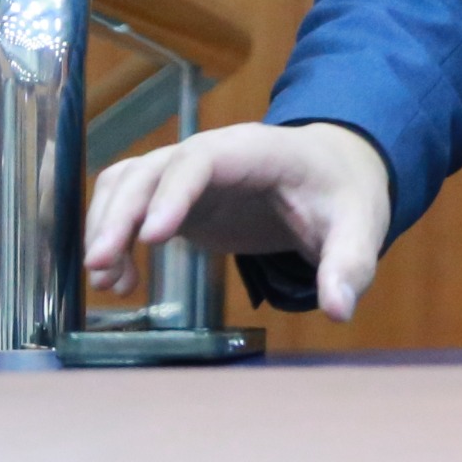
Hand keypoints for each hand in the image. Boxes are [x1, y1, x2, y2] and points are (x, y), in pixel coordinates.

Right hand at [82, 120, 392, 321]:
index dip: (174, 194)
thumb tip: (340, 309)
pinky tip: (120, 281)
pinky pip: (131, 202)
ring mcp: (190, 173)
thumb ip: (350, 264)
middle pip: (152, 169)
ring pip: (130, 180)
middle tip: (101, 266)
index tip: (152, 237)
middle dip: (121, 213)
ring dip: (108, 223)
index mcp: (256, 151)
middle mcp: (213, 154)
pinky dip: (113, 232)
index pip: (202, 160)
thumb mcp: (359, 226)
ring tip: (107, 279)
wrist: (333, 173)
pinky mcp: (178, 197)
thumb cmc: (342, 194)